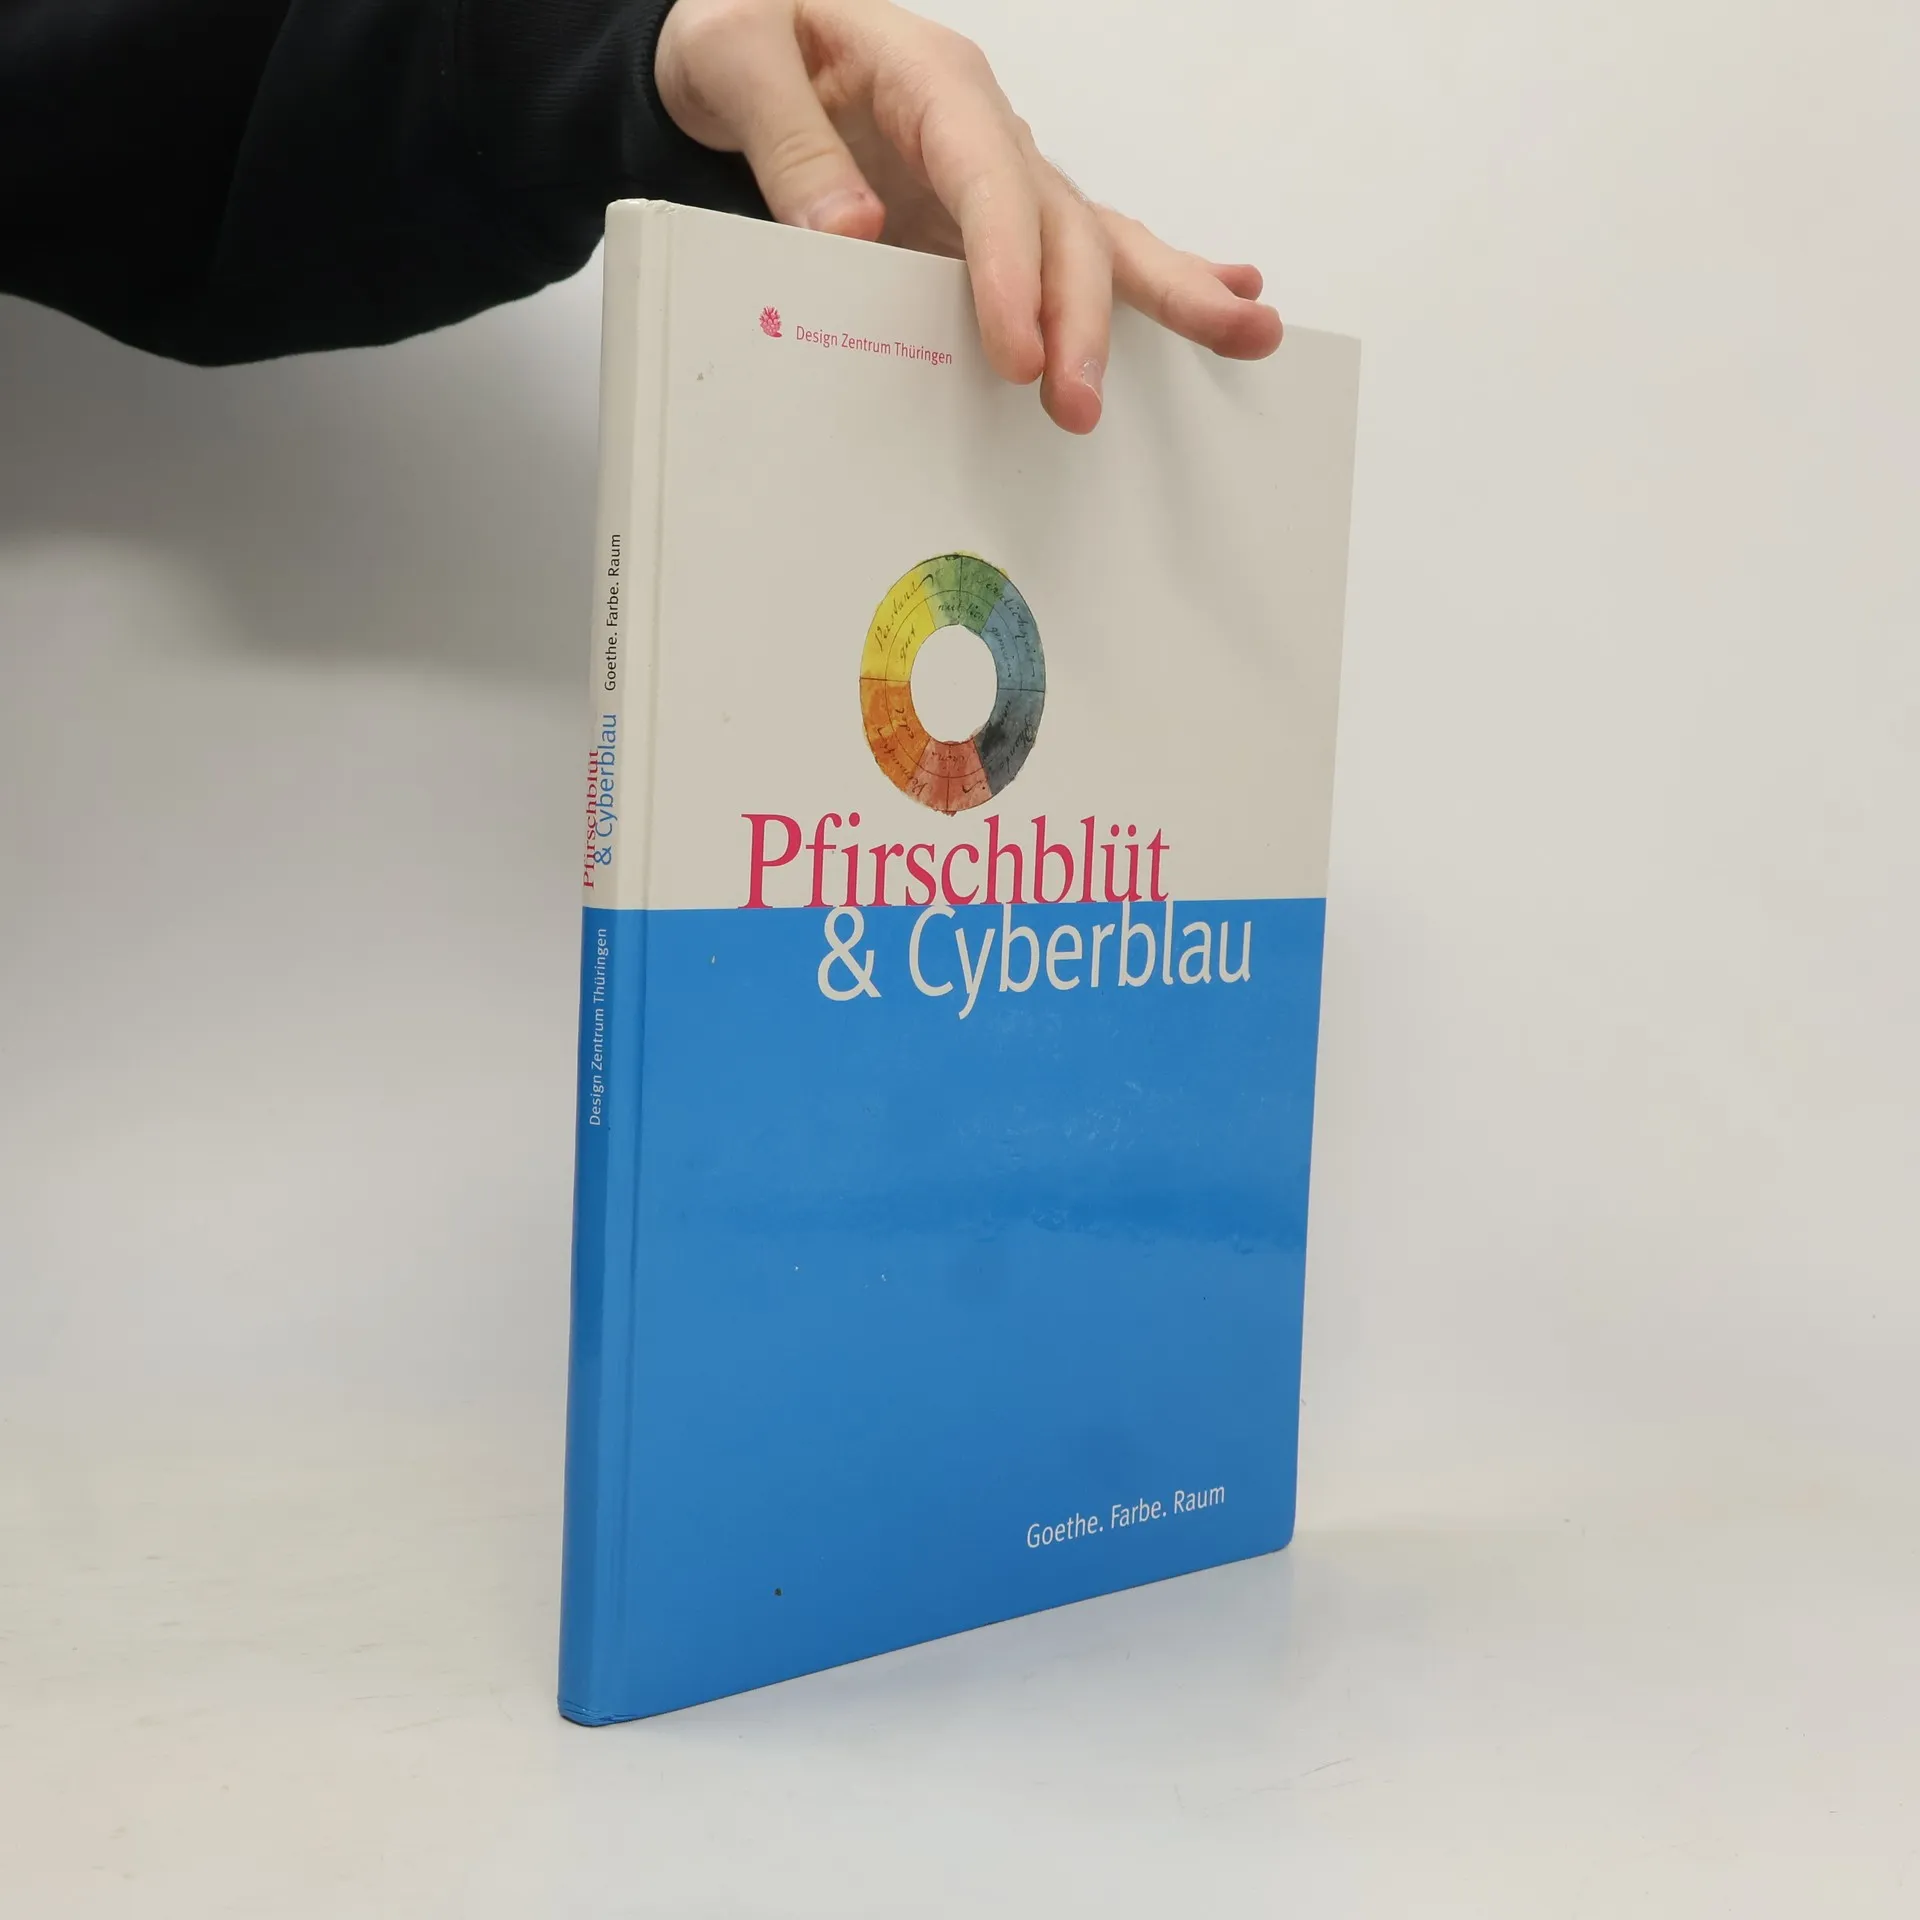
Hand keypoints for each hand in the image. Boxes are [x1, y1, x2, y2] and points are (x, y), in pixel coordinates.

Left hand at [654, 0, 1282, 432]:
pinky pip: (1079, 248)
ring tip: (1247, 334)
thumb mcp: (731, 54)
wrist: (744, 43)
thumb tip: (852, 231)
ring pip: (1095, 237)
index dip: (1010, 270)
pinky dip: (1155, 278)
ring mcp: (997, 174)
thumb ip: (785, 139)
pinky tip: (1227, 298)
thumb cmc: (740, 36)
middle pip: (1060, 221)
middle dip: (1083, 316)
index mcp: (931, 78)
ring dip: (1167, 296)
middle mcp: (983, 125)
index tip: (1015, 354)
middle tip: (1078, 404)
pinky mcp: (992, 219)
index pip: (988, 180)